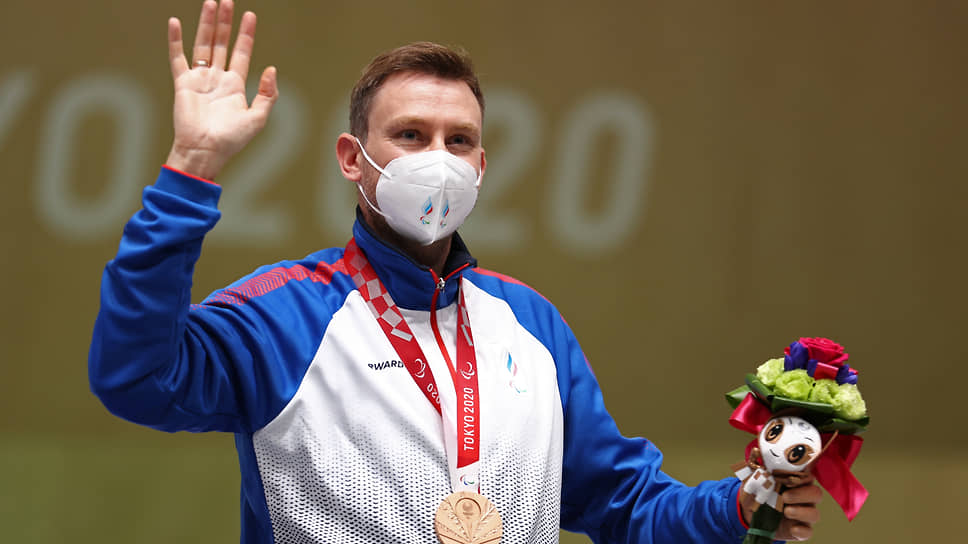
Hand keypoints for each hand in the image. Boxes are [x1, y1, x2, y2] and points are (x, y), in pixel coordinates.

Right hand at [166, 0, 277, 179]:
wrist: (205, 151)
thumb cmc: (232, 140)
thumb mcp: (258, 118)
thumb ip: (268, 94)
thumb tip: (271, 68)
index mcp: (235, 85)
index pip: (242, 53)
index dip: (246, 34)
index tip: (250, 15)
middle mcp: (217, 78)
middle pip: (222, 43)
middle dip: (225, 22)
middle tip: (227, 1)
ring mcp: (199, 79)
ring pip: (203, 44)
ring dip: (207, 24)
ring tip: (211, 3)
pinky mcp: (183, 83)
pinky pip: (178, 57)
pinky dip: (175, 40)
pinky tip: (174, 22)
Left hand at [740, 473, 822, 540]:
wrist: (748, 513)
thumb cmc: (756, 492)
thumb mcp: (753, 480)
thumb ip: (756, 468)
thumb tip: (756, 454)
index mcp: (794, 482)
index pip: (808, 477)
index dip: (803, 477)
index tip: (789, 479)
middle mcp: (803, 497)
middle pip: (816, 493)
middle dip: (802, 494)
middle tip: (785, 496)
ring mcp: (802, 514)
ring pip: (814, 513)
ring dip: (802, 512)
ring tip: (786, 512)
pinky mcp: (799, 529)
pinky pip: (808, 531)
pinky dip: (802, 530)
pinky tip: (793, 528)